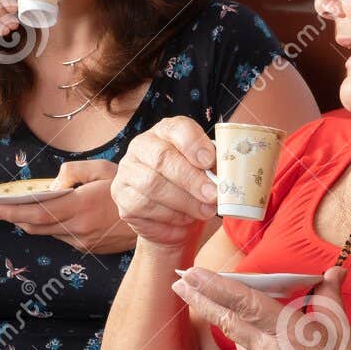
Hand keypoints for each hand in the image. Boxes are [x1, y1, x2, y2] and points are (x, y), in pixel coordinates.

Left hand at [0, 160, 133, 253]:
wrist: (156, 219)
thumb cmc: (128, 188)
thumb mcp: (102, 169)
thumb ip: (72, 173)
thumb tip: (51, 187)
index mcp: (81, 206)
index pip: (37, 212)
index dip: (12, 211)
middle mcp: (79, 229)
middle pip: (36, 226)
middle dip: (14, 218)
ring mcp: (83, 242)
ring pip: (48, 233)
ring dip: (31, 223)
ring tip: (15, 212)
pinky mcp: (88, 249)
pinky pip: (62, 236)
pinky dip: (51, 227)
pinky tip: (45, 217)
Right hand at [110, 117, 219, 248]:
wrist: (174, 221)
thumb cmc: (194, 189)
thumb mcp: (207, 173)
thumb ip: (214, 168)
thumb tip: (228, 176)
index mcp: (166, 133)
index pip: (176, 128)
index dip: (194, 144)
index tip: (210, 162)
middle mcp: (141, 147)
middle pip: (162, 158)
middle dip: (191, 179)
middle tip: (213, 195)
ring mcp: (127, 173)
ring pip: (152, 186)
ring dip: (184, 202)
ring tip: (205, 212)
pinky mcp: (122, 199)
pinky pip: (145, 208)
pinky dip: (170, 217)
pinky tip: (185, 220)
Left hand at [172, 266, 350, 349]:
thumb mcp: (343, 329)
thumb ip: (329, 296)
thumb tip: (333, 272)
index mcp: (289, 333)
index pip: (243, 303)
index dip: (215, 286)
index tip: (193, 273)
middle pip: (227, 321)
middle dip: (201, 299)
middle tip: (180, 282)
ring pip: (240, 342)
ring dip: (229, 323)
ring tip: (221, 305)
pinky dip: (252, 346)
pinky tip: (263, 342)